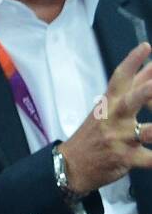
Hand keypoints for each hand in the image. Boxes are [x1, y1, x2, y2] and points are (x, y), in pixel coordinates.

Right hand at [59, 44, 151, 195]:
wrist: (70, 166)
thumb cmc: (94, 134)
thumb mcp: (107, 109)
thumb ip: (133, 88)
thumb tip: (151, 66)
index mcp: (109, 104)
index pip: (119, 78)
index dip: (132, 61)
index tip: (146, 46)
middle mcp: (113, 119)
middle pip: (131, 101)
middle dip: (146, 91)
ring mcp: (119, 139)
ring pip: (144, 132)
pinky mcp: (125, 159)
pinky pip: (148, 159)